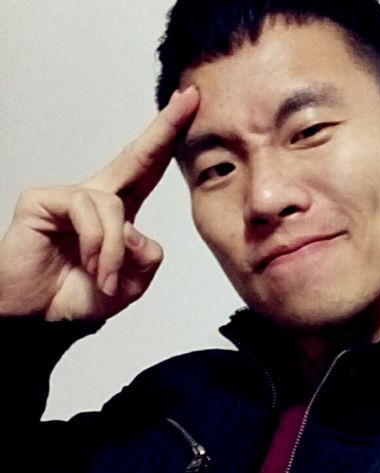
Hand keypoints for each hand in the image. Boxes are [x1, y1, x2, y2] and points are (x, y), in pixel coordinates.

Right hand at [0, 86, 199, 321]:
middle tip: (189, 98)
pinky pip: (89, 212)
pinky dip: (100, 246)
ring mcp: (69, 197)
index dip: (169, 142)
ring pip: (115, 206)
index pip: (149, 170)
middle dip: (165, 128)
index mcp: (120, 213)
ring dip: (116, 251)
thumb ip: (146, 259)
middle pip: (136, 156)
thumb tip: (136, 229)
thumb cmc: (78, 296)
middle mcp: (97, 198)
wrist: (38, 318)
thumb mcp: (131, 285)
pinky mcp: (44, 200)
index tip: (192, 109)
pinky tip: (93, 266)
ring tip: (106, 278)